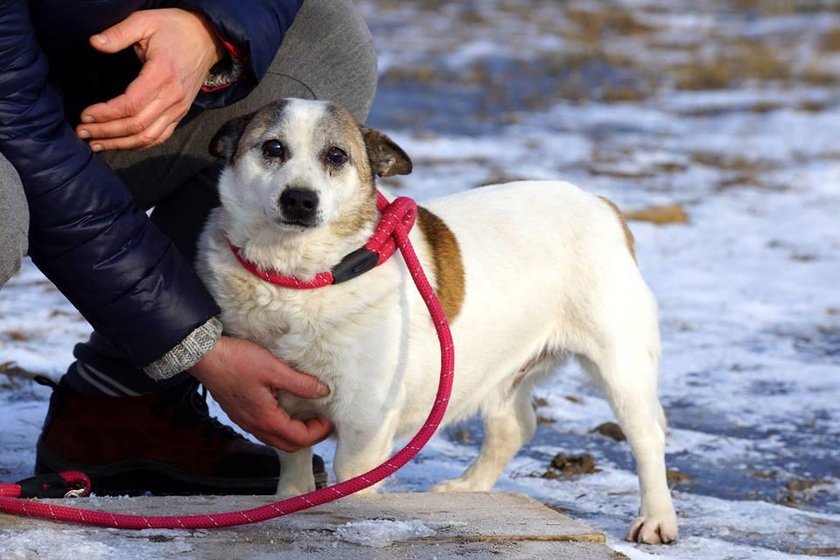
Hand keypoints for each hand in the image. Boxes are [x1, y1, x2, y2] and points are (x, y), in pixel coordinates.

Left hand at [76, 8, 224, 150]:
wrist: (207, 38)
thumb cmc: (174, 28)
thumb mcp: (145, 21)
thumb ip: (119, 33)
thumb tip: (94, 43)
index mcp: (161, 75)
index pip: (130, 105)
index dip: (106, 113)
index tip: (85, 114)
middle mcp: (172, 97)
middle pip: (136, 125)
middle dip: (107, 132)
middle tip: (82, 132)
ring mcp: (178, 108)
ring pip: (148, 137)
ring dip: (121, 143)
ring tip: (97, 143)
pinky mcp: (180, 113)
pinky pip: (160, 137)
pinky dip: (140, 145)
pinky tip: (121, 144)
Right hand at [189, 336, 332, 451]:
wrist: (205, 357)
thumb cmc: (237, 360)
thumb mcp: (274, 368)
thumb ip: (300, 383)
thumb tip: (323, 391)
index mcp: (266, 418)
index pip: (300, 438)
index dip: (319, 431)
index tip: (330, 418)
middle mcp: (256, 426)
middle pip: (289, 445)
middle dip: (310, 436)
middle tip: (322, 420)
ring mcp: (247, 422)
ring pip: (277, 439)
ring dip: (295, 433)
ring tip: (308, 415)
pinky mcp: (241, 415)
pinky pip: (266, 430)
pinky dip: (281, 427)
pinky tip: (287, 410)